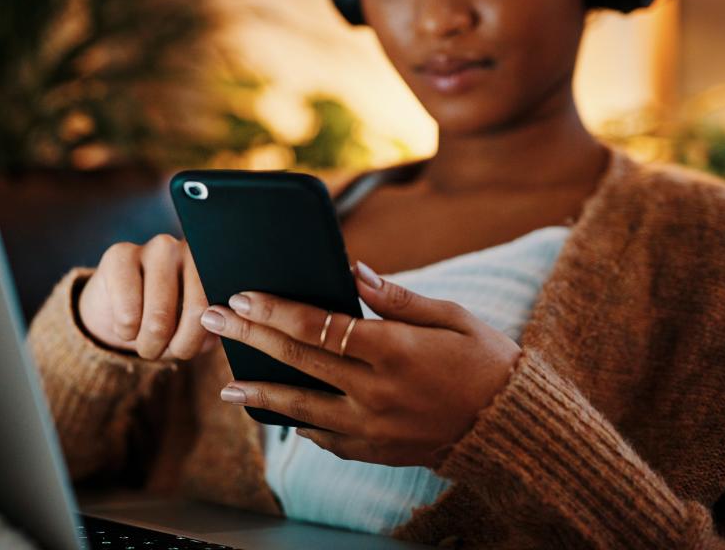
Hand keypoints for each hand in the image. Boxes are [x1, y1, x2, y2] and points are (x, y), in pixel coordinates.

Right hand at [78, 234, 218, 359]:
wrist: (117, 311)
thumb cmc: (166, 321)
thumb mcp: (196, 327)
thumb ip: (215, 326)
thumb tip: (220, 329)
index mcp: (215, 266)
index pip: (223, 306)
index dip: (208, 335)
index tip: (196, 345)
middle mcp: (190, 250)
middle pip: (196, 312)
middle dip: (182, 346)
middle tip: (170, 351)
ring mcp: (156, 248)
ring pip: (160, 319)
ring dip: (151, 346)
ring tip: (148, 345)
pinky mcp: (121, 255)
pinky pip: (128, 314)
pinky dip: (126, 333)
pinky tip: (126, 327)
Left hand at [199, 261, 521, 467]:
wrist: (512, 429)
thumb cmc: (486, 362)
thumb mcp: (453, 318)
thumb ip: (399, 298)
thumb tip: (354, 272)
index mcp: (395, 350)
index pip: (319, 326)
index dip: (276, 310)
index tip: (243, 296)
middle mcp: (376, 391)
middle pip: (298, 360)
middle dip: (249, 337)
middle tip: (213, 320)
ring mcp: (373, 428)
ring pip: (300, 409)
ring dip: (259, 393)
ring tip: (227, 383)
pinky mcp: (375, 451)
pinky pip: (325, 439)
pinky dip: (298, 425)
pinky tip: (279, 415)